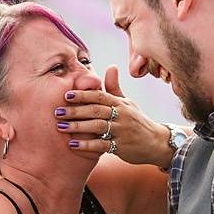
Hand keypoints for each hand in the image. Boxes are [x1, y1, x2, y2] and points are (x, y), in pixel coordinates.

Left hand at [56, 65, 171, 165]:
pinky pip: (101, 146)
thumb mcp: (129, 103)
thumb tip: (110, 66)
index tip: (66, 95)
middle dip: (75, 110)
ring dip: (77, 126)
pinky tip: (72, 144)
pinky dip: (86, 145)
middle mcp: (122, 115)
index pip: (100, 96)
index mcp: (121, 103)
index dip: (83, 94)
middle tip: (57, 111)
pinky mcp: (121, 147)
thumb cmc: (138, 121)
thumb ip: (114, 88)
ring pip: (97, 126)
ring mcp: (122, 131)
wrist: (157, 143)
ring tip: (60, 127)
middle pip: (96, 110)